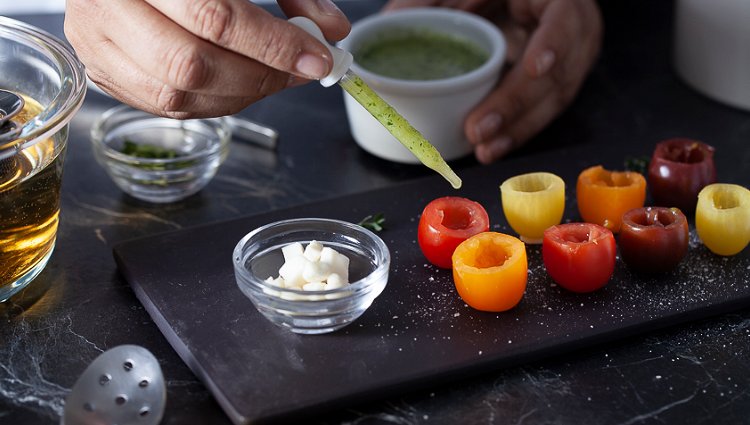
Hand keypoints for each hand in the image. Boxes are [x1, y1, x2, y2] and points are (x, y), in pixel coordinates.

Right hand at [64, 0, 350, 118]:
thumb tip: (332, 29)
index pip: (216, 17)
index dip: (274, 45)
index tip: (318, 57)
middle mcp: (108, 5)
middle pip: (191, 65)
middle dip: (260, 77)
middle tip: (300, 71)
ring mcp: (96, 42)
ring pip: (175, 96)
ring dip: (239, 96)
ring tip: (274, 78)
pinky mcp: (100, 69)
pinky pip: (163, 106)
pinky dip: (211, 103)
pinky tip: (239, 85)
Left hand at [383, 0, 602, 163]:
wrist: (525, 1)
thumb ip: (432, 0)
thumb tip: (392, 21)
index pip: (564, 19)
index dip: (553, 43)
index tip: (534, 68)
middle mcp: (575, 28)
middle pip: (558, 72)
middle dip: (515, 104)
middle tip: (479, 130)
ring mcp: (574, 58)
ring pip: (553, 99)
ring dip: (517, 128)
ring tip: (484, 149)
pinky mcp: (563, 82)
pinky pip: (544, 110)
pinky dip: (517, 130)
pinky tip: (494, 146)